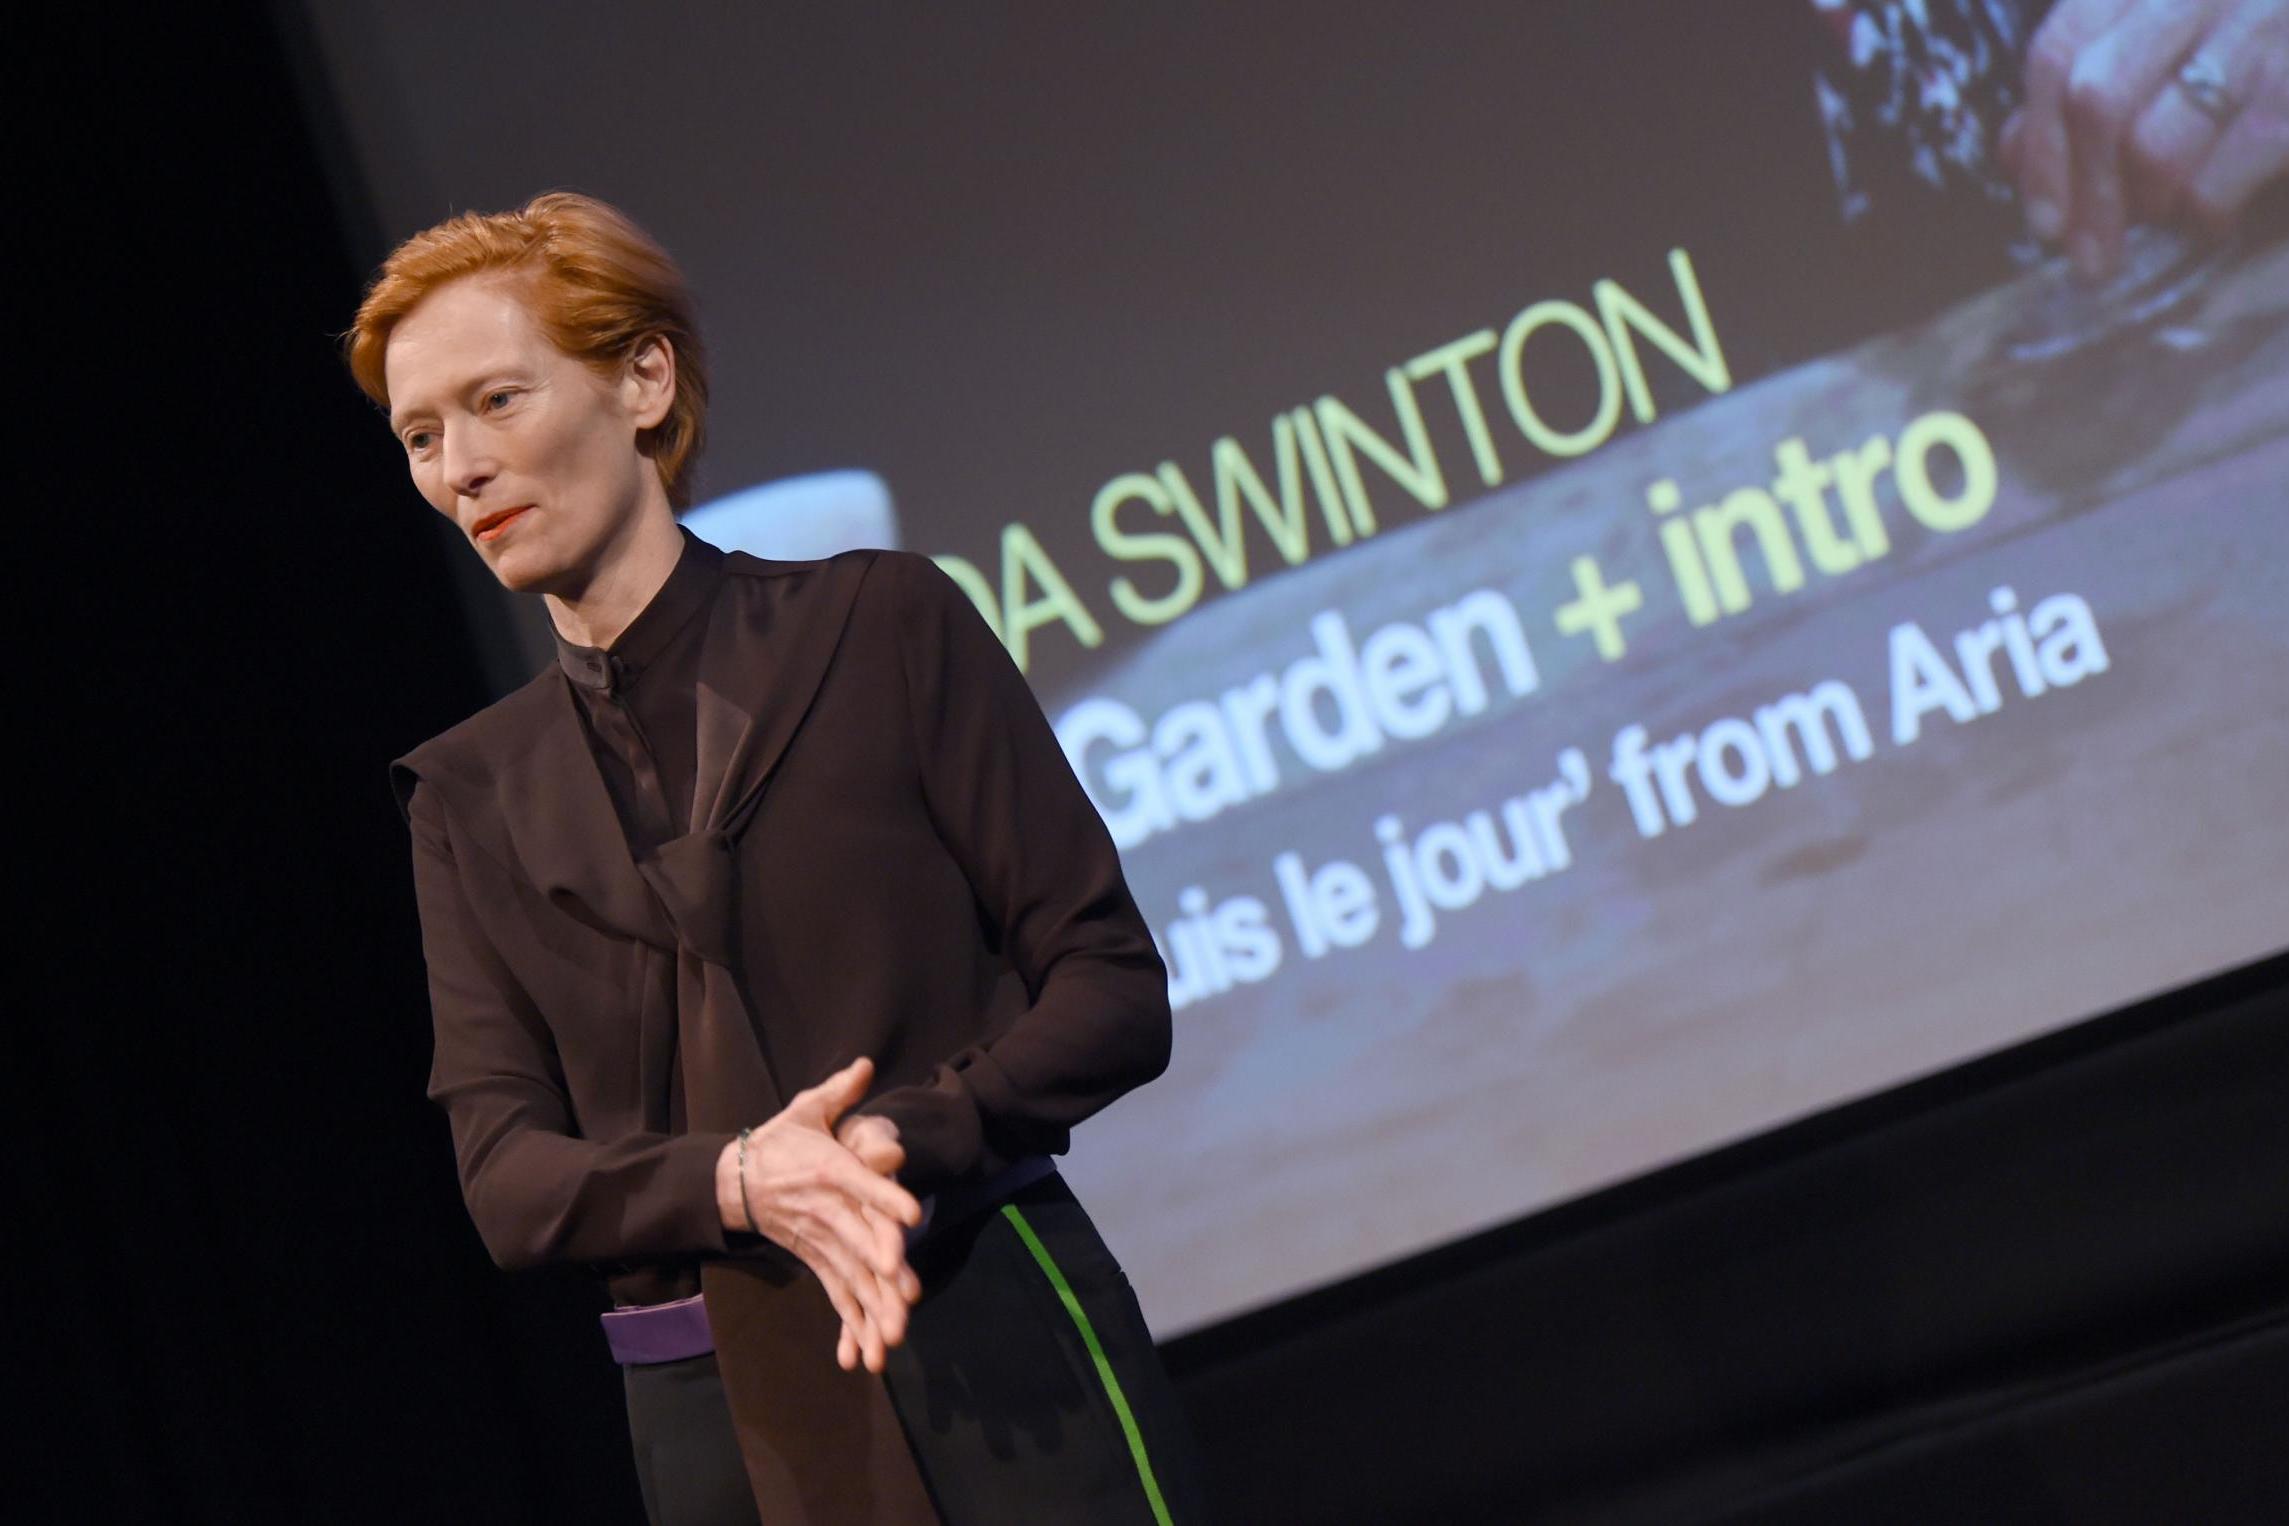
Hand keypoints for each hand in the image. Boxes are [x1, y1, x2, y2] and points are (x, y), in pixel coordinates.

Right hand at [715, 1056, 924, 1372]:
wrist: (734, 1181)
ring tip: (895, 1336)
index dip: (887, 1197)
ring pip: (849, 1276)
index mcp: (828, 1169)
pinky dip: (851, 1324)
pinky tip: (867, 1354)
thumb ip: (840, 1091)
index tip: (911, 1216)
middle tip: (909, 1294)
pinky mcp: (814, 1260)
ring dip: (872, 1308)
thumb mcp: (805, 1109)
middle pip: (857, 1240)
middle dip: (883, 1269)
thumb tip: (867, 1064)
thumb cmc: (780, 1140)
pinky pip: (835, 1294)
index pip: (861, 1184)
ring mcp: (819, 1240)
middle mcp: (825, 1209)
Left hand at [2000, 0, 2288, 280]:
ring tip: (2169, 216)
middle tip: (2091, 259)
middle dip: (2085, 196)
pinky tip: (2215, 220)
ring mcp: (2267, 26)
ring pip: (2155, 145)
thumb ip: (2095, 82)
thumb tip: (2016, 151)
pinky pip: (2217, 176)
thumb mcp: (2173, 42)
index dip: (2037, 143)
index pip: (2061, 50)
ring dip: (2149, 205)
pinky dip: (2205, 214)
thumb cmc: (2265, 47)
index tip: (2043, 221)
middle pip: (2096, 98)